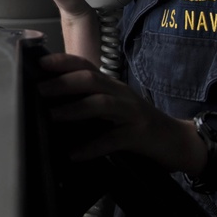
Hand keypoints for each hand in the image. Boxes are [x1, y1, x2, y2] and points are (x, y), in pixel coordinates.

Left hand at [36, 52, 187, 166]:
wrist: (177, 140)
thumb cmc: (139, 124)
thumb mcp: (115, 106)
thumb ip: (91, 101)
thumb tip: (53, 105)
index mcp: (111, 85)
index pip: (85, 65)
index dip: (63, 62)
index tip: (40, 63)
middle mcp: (120, 93)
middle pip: (90, 79)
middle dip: (63, 83)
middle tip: (39, 90)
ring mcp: (131, 113)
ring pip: (101, 103)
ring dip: (74, 109)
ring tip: (52, 116)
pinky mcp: (138, 135)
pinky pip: (112, 139)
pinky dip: (92, 146)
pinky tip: (75, 154)